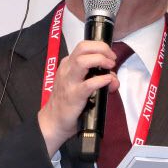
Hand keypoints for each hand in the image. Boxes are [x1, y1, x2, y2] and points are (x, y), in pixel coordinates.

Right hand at [38, 40, 118, 155]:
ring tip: (110, 66)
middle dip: (101, 49)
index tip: (111, 56)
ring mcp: (69, 82)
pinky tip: (107, 81)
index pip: (84, 46)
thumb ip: (98, 78)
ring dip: (100, 60)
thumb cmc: (67, 102)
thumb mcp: (81, 85)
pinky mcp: (74, 96)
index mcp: (69, 64)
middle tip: (112, 59)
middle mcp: (67, 69)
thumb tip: (114, 78)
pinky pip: (88, 84)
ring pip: (82, 61)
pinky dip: (101, 80)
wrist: (53, 121)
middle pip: (83, 48)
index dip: (100, 47)